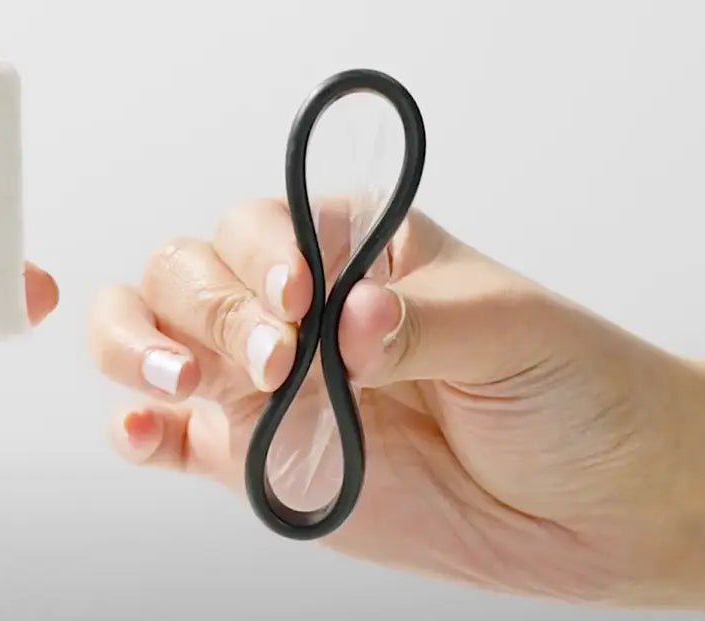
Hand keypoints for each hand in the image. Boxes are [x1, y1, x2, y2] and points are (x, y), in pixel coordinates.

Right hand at [88, 196, 704, 609]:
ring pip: (156, 339)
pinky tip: (143, 432)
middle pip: (186, 274)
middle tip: (272, 361)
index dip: (260, 256)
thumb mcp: (513, 331)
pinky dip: (140, 429)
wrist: (594, 506)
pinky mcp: (252, 459)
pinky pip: (173, 437)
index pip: (261, 226)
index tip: (298, 298)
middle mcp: (292, 311)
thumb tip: (350, 322)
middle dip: (210, 309)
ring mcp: (265, 386)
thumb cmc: (571, 389)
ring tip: (176, 379)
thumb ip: (422, 323)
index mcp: (350, 253)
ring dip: (140, 347)